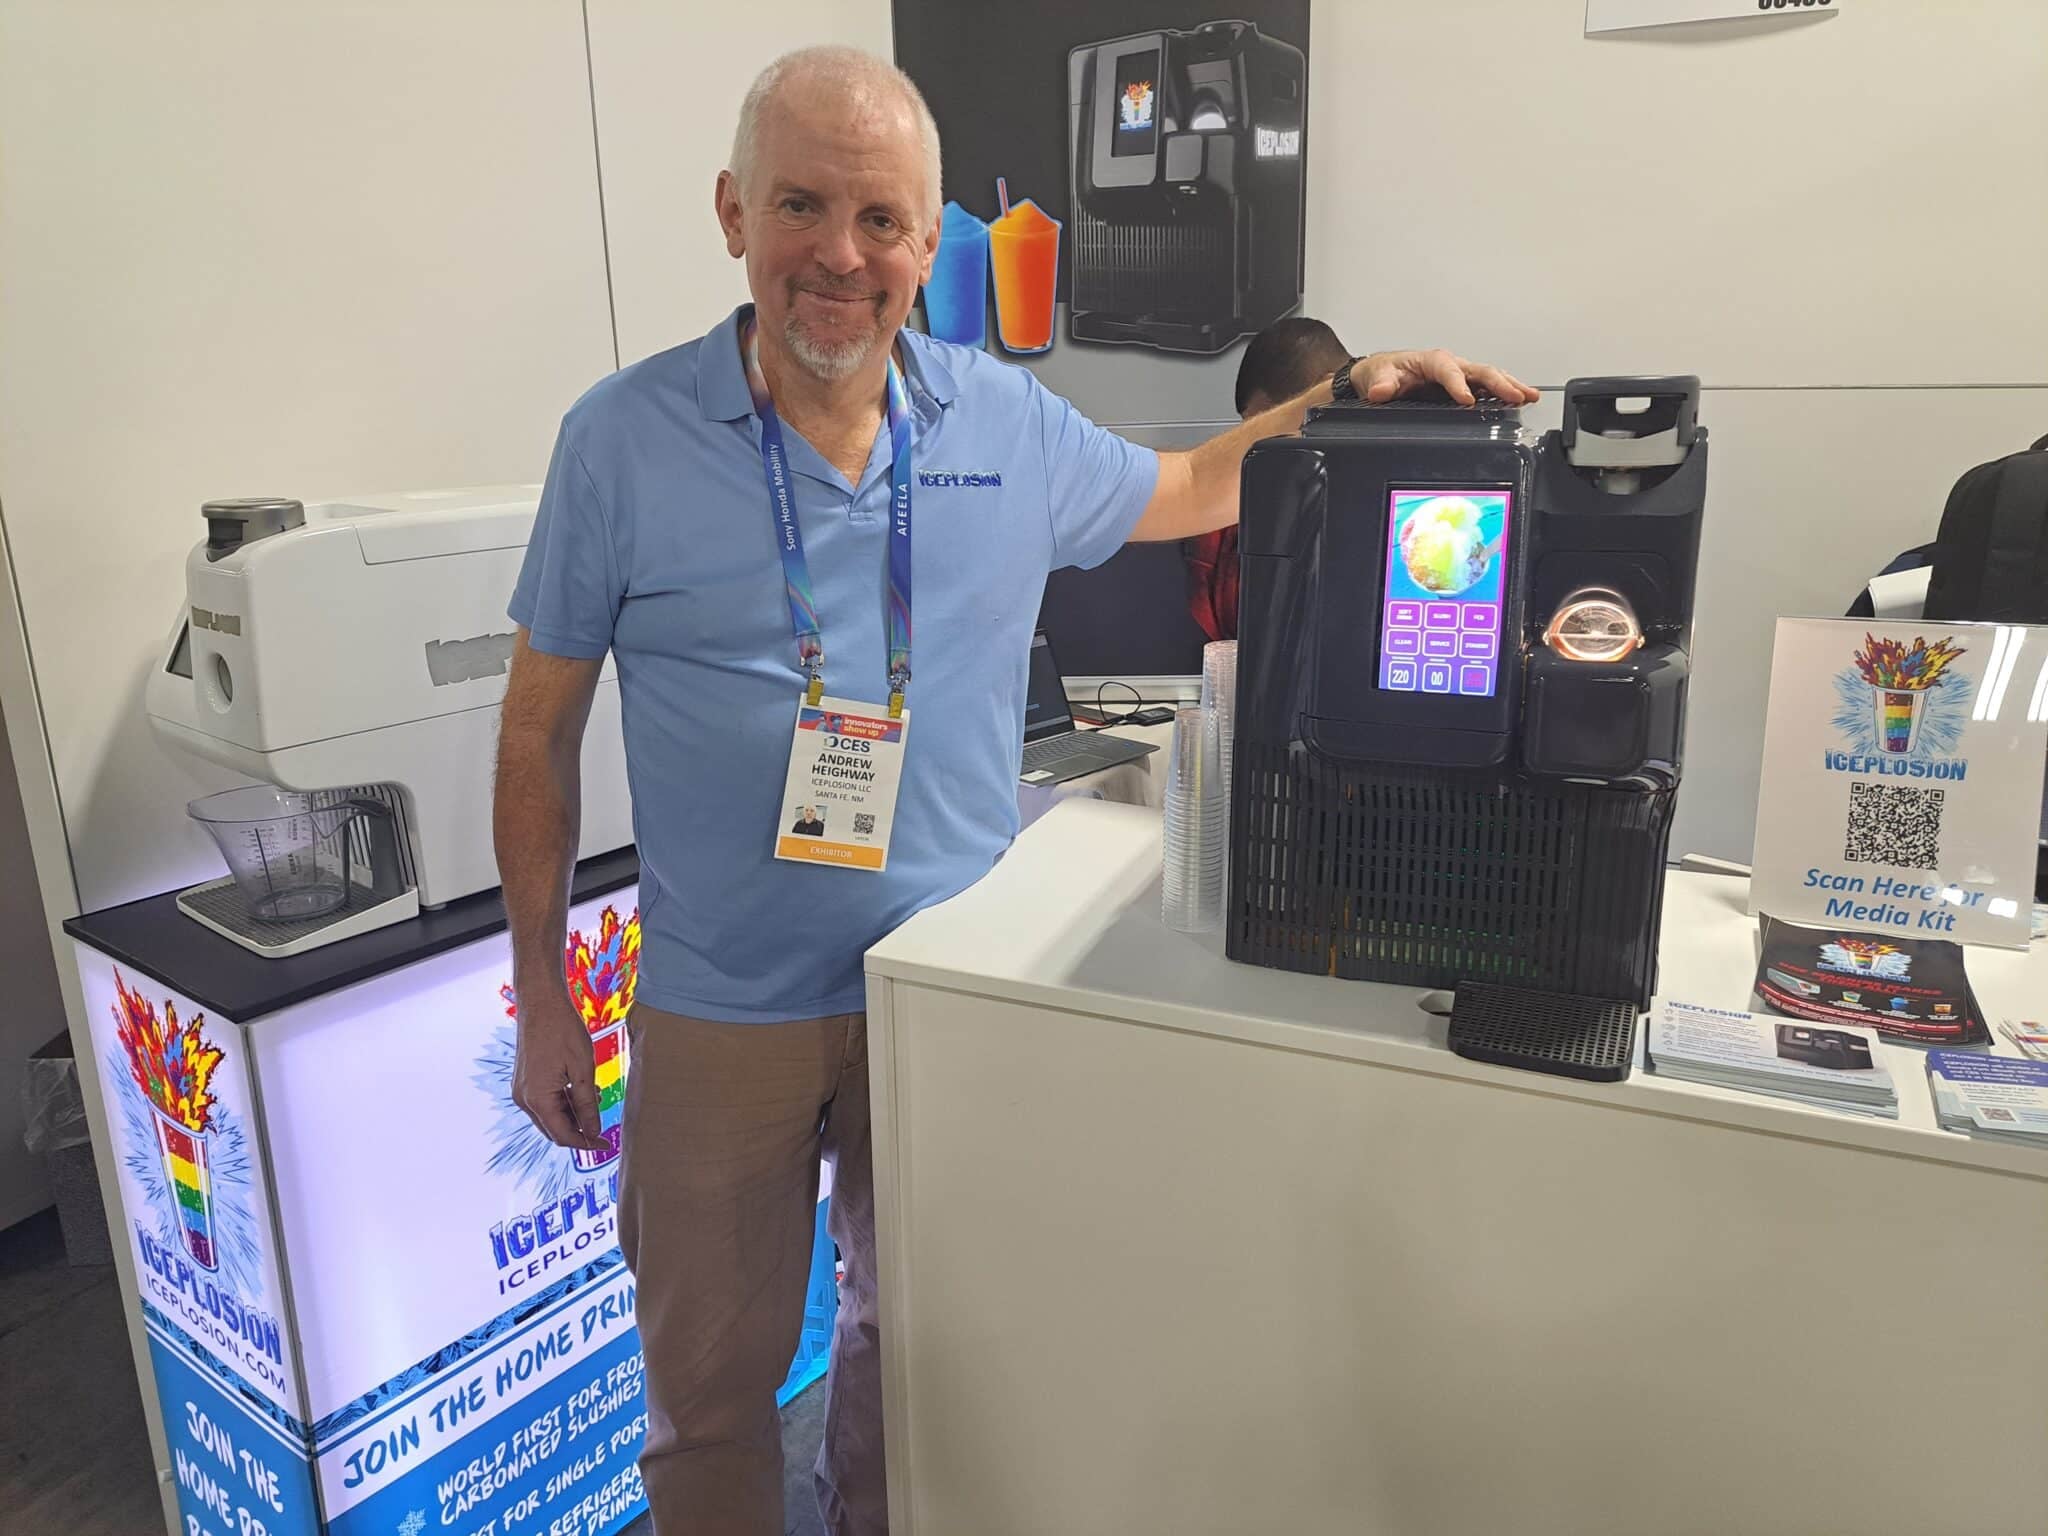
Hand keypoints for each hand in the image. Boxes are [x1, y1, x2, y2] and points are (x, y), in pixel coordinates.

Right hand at [511, 989, 609, 1152]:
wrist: (541, 1002)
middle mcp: (524, 1099)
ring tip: (595, 1104)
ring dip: (572, 1117)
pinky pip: (544, 1101)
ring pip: (549, 1116)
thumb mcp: (583, 1070)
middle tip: (604, 1132)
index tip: (606, 1145)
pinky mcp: (524, 1080)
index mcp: (537, 1099)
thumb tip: (593, 1131)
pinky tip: (581, 1093)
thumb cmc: (562, 1030)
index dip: (586, 1144)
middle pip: (553, 1129)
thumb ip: (587, 1104)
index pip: (563, 1135)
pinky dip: (563, 1103)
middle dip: (579, 1133)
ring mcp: (521, 1089)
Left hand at [1351, 349, 1538, 407]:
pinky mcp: (1464, 387)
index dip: (1458, 385)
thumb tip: (1381, 390)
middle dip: (1500, 383)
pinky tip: (1520, 401)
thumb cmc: (1384, 372)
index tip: (1466, 400)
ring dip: (1511, 386)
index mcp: (1431, 360)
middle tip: (1517, 395)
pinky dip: (1505, 394)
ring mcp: (1460, 376)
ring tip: (1530, 396)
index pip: (1448, 370)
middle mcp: (1450, 365)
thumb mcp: (1377, 376)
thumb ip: (1381, 383)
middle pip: (1480, 370)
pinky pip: (1488, 388)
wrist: (1382, 376)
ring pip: (1490, 377)